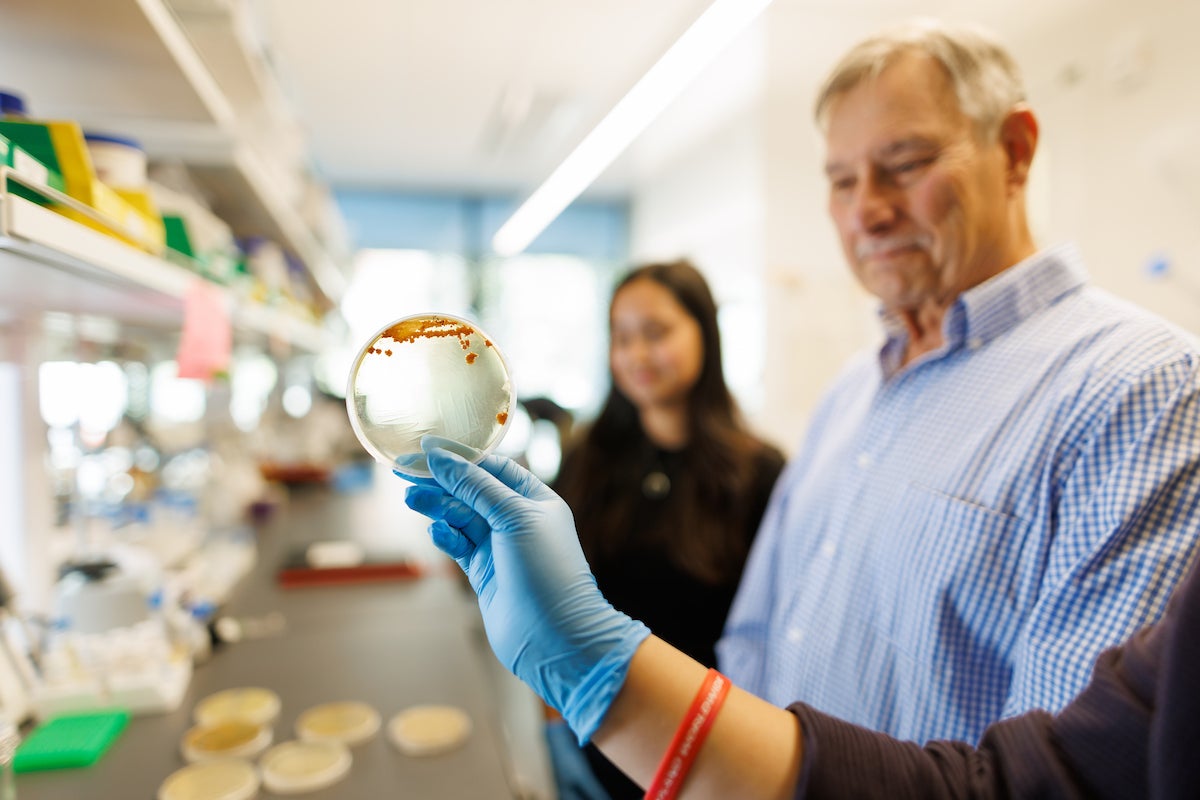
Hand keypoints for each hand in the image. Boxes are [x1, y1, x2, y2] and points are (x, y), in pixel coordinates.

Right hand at [403, 445, 648, 742]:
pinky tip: (436, 532)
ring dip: (437, 507)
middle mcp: (518, 520)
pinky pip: (458, 545)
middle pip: (471, 491)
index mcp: (535, 499)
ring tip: (412, 500)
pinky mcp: (484, 573)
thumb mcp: (513, 517)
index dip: (460, 457)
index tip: (426, 448)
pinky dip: (445, 536)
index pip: (493, 467)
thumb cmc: (546, 572)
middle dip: (441, 482)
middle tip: (405, 475)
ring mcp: (500, 548)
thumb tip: (440, 456)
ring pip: (461, 518)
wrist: (555, 639)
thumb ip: (475, 486)